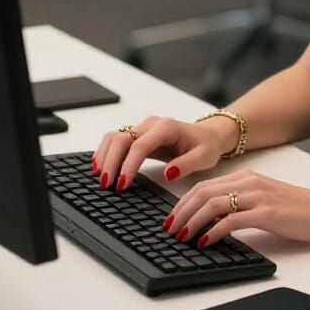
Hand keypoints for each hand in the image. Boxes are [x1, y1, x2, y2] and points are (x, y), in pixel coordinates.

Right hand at [92, 114, 237, 190]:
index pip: (140, 146)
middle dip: (110, 161)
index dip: (128, 165)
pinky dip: (106, 152)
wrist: (207, 135)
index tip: (122, 184)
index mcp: (167, 128)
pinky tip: (101, 167)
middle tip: (106, 184)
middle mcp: (151, 124)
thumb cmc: (206, 145)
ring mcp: (142, 127)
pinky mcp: (138, 134)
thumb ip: (187, 164)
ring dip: (104, 156)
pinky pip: (116, 140)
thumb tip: (169, 173)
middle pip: (121, 138)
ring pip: (114, 137)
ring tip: (101, 177)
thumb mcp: (204, 157)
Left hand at [163, 169, 309, 246]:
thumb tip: (214, 219)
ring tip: (181, 236)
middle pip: (203, 193)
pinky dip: (213, 231)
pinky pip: (231, 220)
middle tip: (168, 228)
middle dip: (181, 211)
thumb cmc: (299, 209)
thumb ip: (241, 203)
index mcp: (247, 178)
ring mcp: (258, 197)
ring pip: (213, 204)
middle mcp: (249, 183)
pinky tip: (205, 241)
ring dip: (192, 221)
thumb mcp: (265, 199)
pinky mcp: (266, 213)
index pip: (205, 186)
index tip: (171, 217)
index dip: (183, 202)